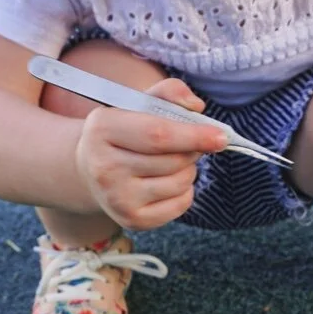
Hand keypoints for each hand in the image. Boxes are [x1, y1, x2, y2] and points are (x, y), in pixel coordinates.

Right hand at [74, 78, 225, 230]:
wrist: (92, 170)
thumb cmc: (125, 131)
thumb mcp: (139, 103)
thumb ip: (170, 93)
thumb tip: (196, 106)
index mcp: (103, 128)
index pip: (158, 135)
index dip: (194, 135)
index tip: (221, 136)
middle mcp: (104, 167)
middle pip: (173, 160)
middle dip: (192, 150)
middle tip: (187, 144)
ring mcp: (117, 198)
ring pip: (180, 182)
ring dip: (189, 170)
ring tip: (172, 162)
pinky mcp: (132, 220)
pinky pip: (180, 204)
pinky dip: (185, 191)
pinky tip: (168, 181)